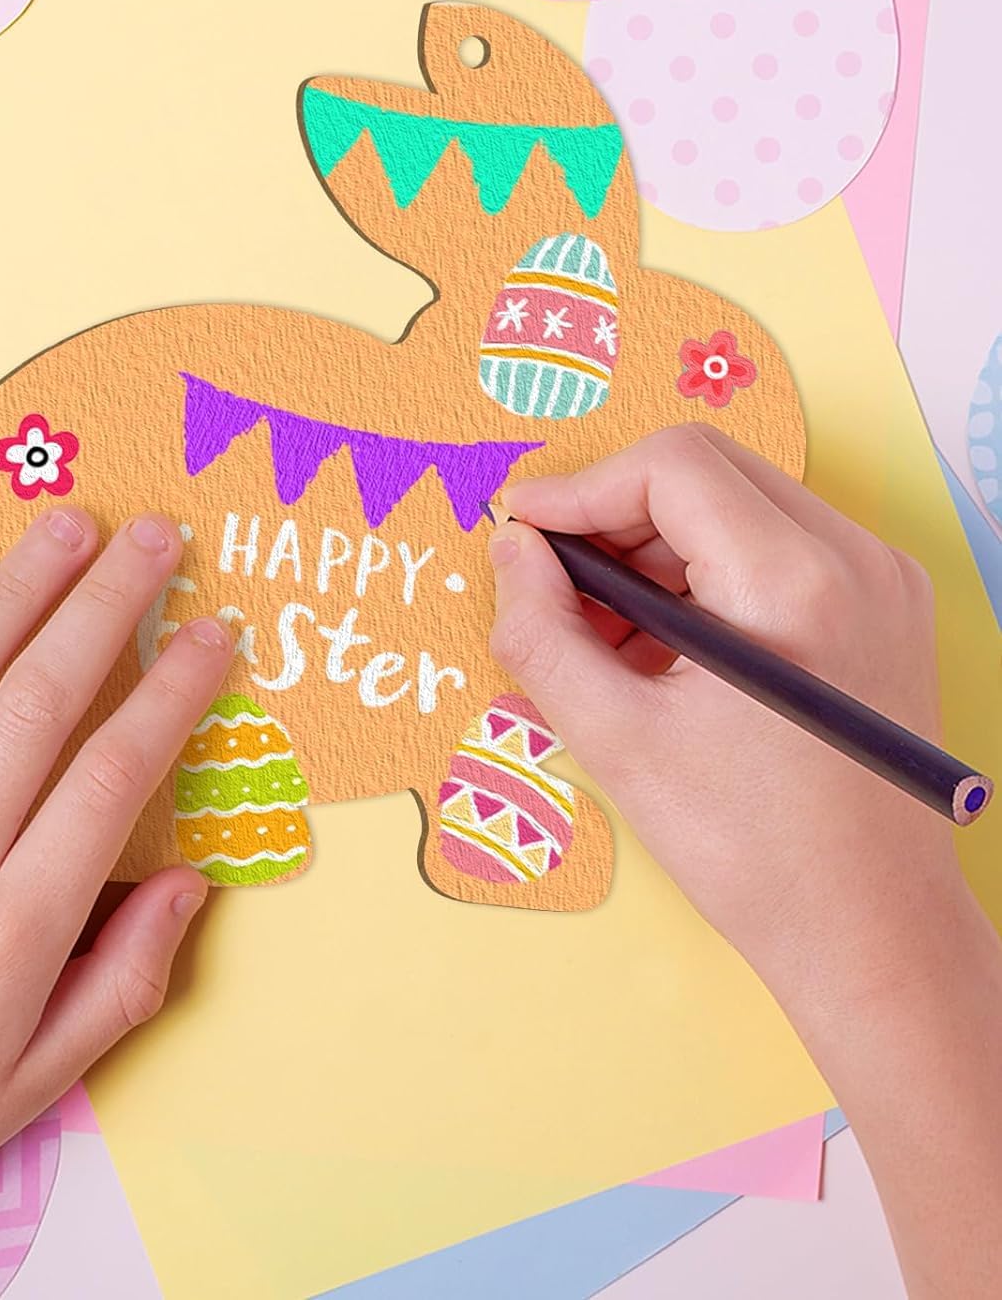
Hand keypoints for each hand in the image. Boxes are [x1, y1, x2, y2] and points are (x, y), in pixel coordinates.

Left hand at [0, 509, 231, 1299]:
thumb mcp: (37, 1081)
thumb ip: (127, 978)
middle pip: (40, 702)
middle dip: (110, 605)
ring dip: (14, 592)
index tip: (212, 633)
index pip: (116, 774)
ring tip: (68, 527)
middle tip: (157, 536)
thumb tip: (190, 881)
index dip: (176, 690)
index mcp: (13, 930)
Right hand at [488, 423, 961, 1007]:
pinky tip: (662, 646)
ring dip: (655, 547)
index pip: (670, 466)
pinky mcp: (884, 609)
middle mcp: (854, 561)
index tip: (520, 529)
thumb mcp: (617, 741)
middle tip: (553, 582)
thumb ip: (542, 631)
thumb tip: (512, 549)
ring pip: (738, 505)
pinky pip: (776, 549)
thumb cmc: (751, 851)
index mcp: (792, 584)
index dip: (579, 488)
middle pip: (706, 473)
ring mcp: (881, 581)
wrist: (873, 932)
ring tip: (603, 633)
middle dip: (613, 515)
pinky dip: (704, 574)